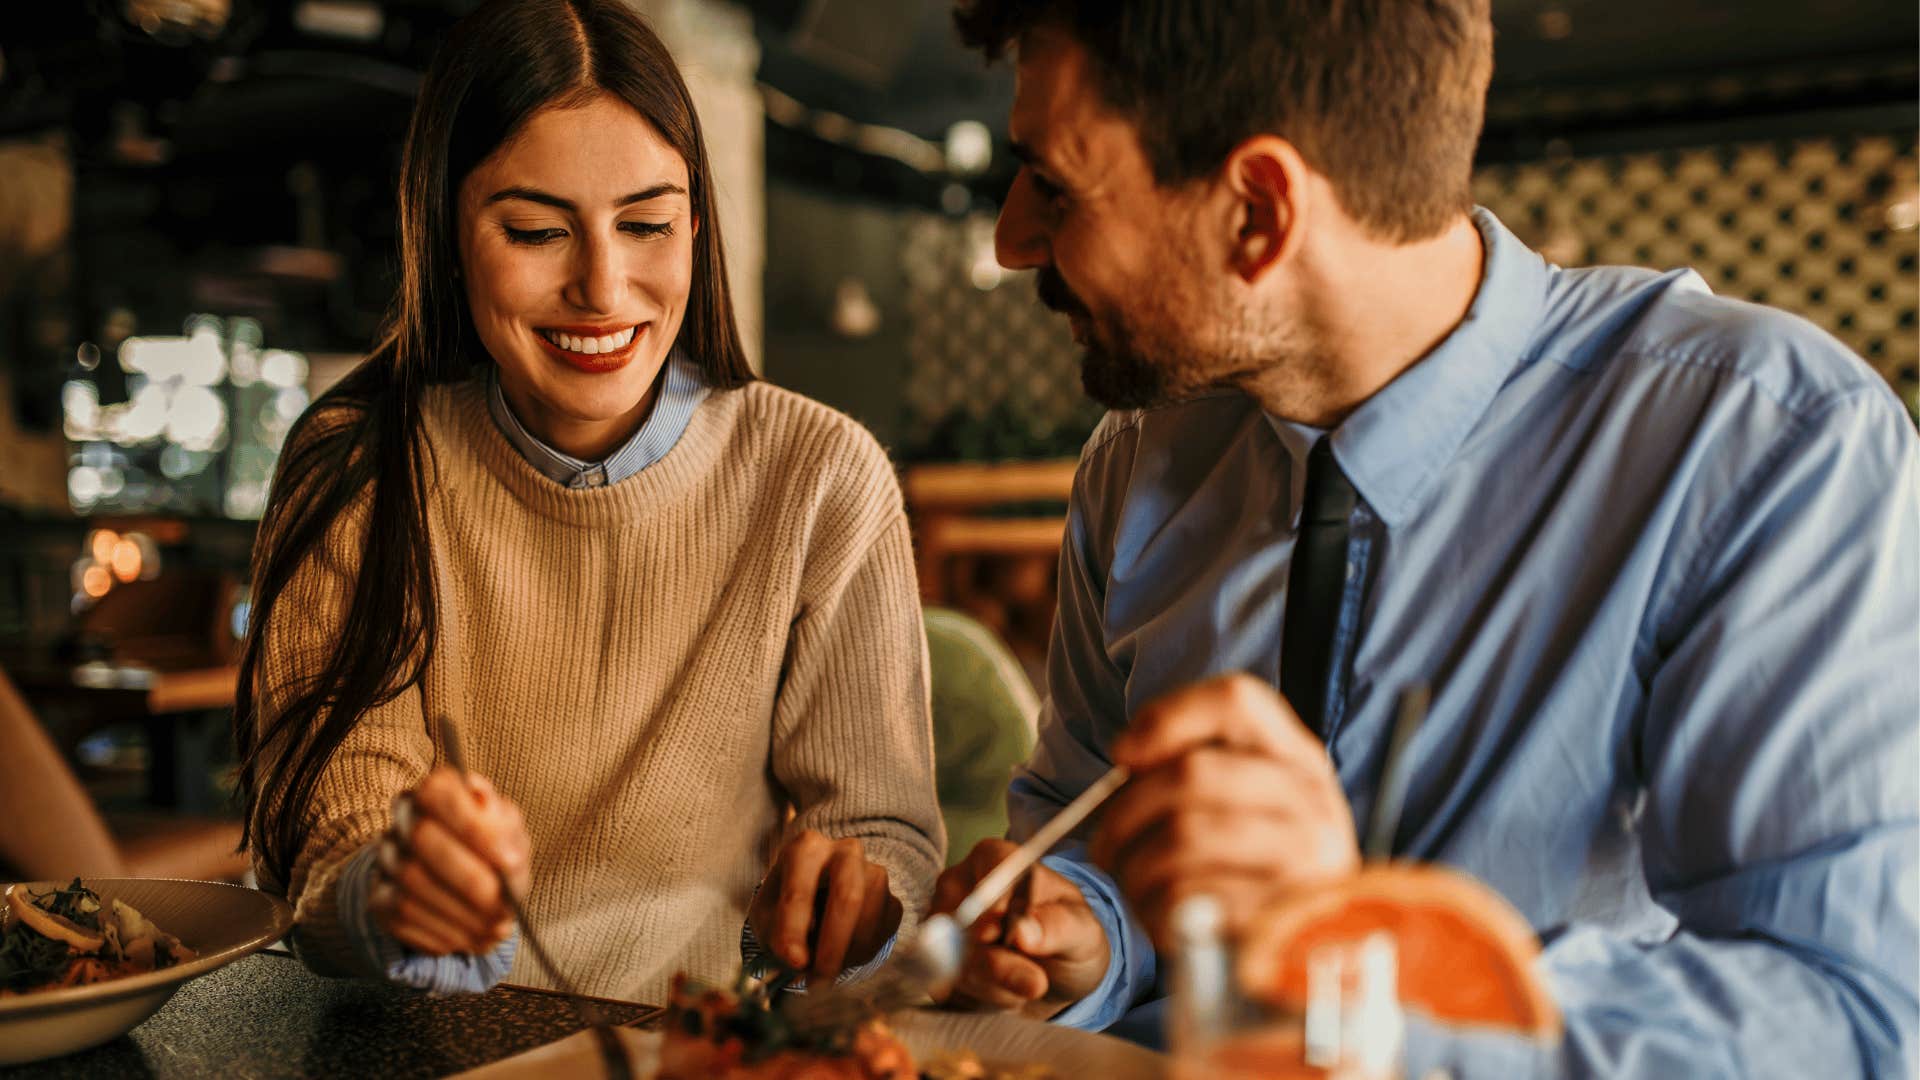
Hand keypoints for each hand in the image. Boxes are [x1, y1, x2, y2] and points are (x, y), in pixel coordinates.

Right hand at [369, 766, 530, 955]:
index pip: (438, 793)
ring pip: (412, 883)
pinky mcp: (378, 899)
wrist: (462, 882)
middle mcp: (403, 817)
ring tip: (496, 929)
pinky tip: (471, 937)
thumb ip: (504, 828)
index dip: (474, 828)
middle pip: (422, 839)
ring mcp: (386, 858)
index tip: (512, 861)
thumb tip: (494, 824)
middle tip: (505, 909)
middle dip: (470, 880)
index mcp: (437, 789)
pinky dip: (444, 932)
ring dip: (461, 913)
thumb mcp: (510, 834)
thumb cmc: (494, 850)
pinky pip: (402, 916)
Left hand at [749, 829, 902, 983]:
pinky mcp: (893, 901)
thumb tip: (798, 960)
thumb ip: (777, 935)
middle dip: (833, 944)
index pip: (800, 889)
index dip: (795, 929)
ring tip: (822, 967)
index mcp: (806, 848)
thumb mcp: (768, 916)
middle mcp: (846, 852)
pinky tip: (841, 954)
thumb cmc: (788, 906)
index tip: (792, 962)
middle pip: (848, 896)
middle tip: (818, 980)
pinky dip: (858, 956)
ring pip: (868, 921)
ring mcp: (876, 874)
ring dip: (844, 955)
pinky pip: (882, 936)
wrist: (822, 899)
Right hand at [927, 839, 1110, 1019]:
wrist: (1055, 977)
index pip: (986, 867)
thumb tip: (1023, 932)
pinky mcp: (933, 962)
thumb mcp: (1083, 932)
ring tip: (1025, 983)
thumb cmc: (1069, 938)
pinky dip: (979, 999)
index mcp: (996, 858)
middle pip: (961, 919)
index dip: (994, 902)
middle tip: (1036, 982)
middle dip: (999, 962)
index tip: (1004, 930)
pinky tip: (1004, 994)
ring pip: (952, 959)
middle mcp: (959, 885)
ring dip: (995, 984)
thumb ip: (1059, 927)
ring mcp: (940, 923)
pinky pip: (946, 986)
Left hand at [1092, 673, 1357, 950]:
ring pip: (1183, 834)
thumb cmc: (1250, 872)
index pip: (1237, 700)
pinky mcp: (1280, 917)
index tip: (1121, 754)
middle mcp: (1312, 800)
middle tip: (1104, 842)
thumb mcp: (1242, 806)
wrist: (1302, 956)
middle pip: (1193, 772)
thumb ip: (1194, 769)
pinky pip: (1189, 896)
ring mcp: (1306, 859)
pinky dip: (1153, 906)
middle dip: (1125, 810)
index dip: (1167, 717)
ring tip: (1127, 879)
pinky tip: (1156, 914)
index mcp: (1299, 759)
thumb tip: (1127, 756)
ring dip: (1133, 862)